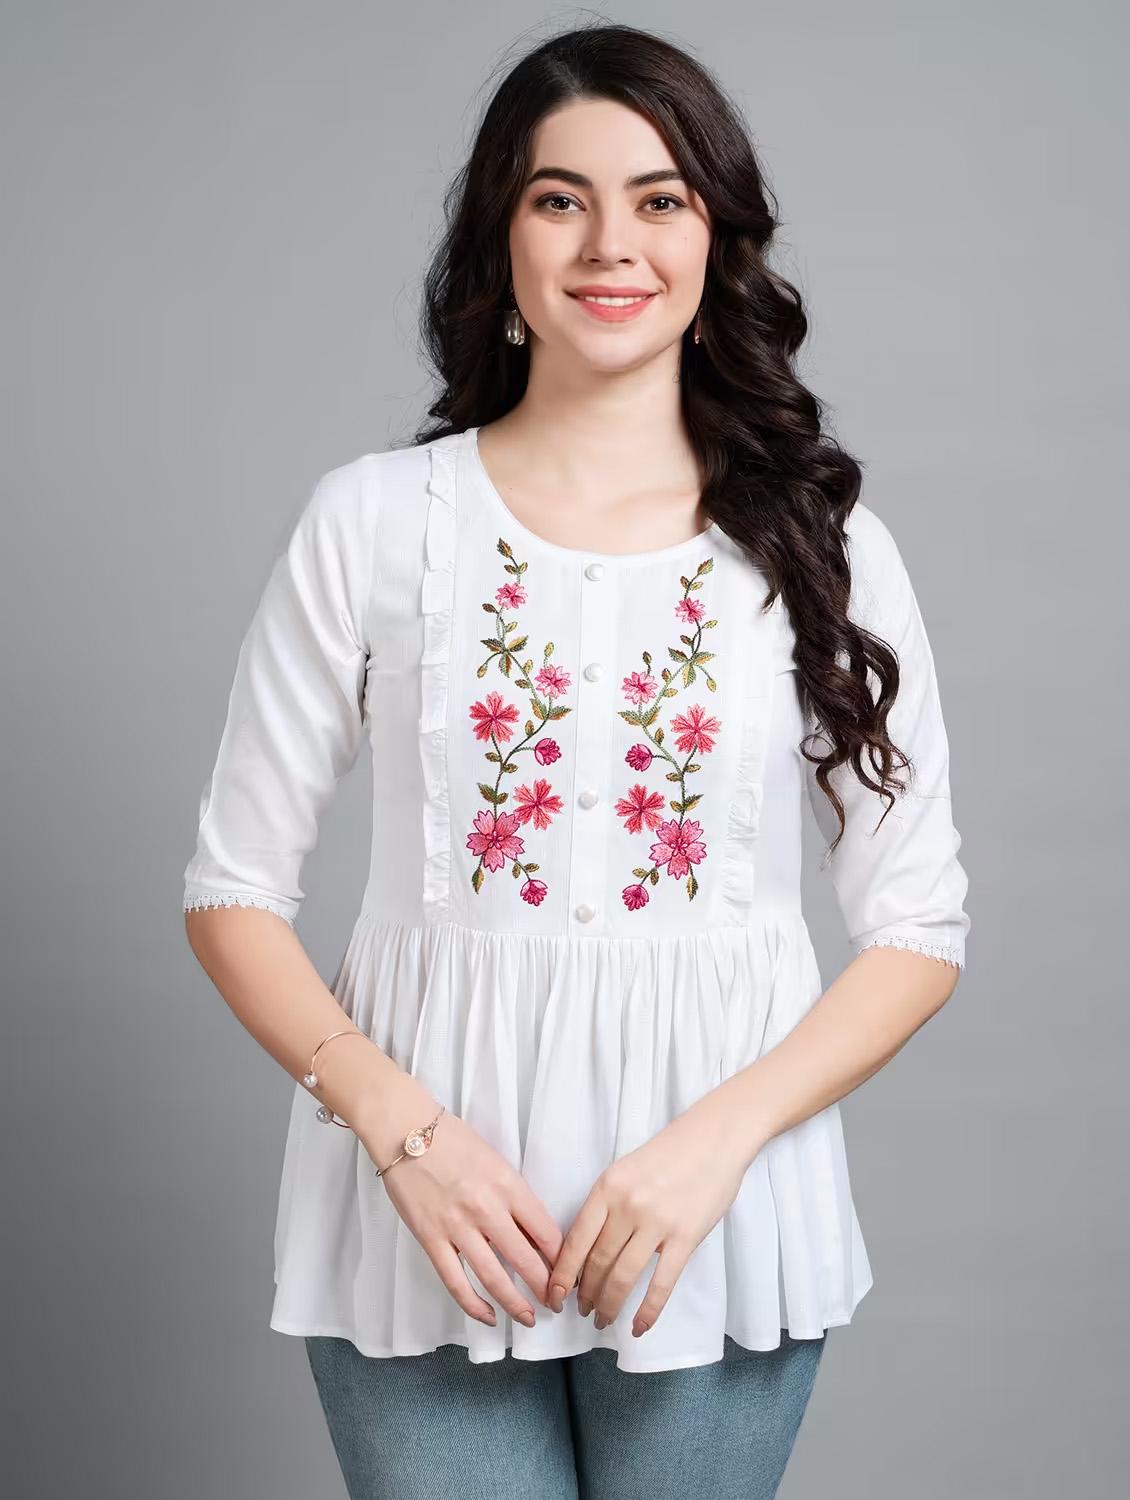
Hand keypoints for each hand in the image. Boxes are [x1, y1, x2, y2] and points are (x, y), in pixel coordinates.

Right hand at [359, 1090, 564, 1329]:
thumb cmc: (453, 1140)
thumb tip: (534, 1233)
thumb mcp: (496, 1161)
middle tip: (556, 1303)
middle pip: (527, 1261)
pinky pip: (456, 1282)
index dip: (562, 1260)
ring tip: (529, 1318)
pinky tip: (488, 1316)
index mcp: (508, 1185)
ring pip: (494, 1278)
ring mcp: (457, 1226)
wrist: (405, 1130)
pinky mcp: (431, 1239)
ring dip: (516, 1305)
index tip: (568, 1273)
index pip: (547, 1233)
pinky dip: (474, 1306)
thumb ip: (514, 1196)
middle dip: (546, 1289)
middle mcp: (487, 1208)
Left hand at [546, 1099, 751, 1337]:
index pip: (576, 1240)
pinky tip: (638, 1327)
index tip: (554, 1296)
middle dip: (586, 1294)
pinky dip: (648, 1310)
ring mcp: (657, 1222)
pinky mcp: (685, 1237)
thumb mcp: (625, 1171)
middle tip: (582, 1311)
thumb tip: (588, 1250)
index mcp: (607, 1188)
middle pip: (597, 1262)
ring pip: (623, 1276)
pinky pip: (661, 1283)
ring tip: (602, 1320)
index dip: (563, 1274)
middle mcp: (627, 1206)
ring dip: (609, 1305)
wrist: (714, 1138)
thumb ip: (607, 1205)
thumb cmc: (668, 1154)